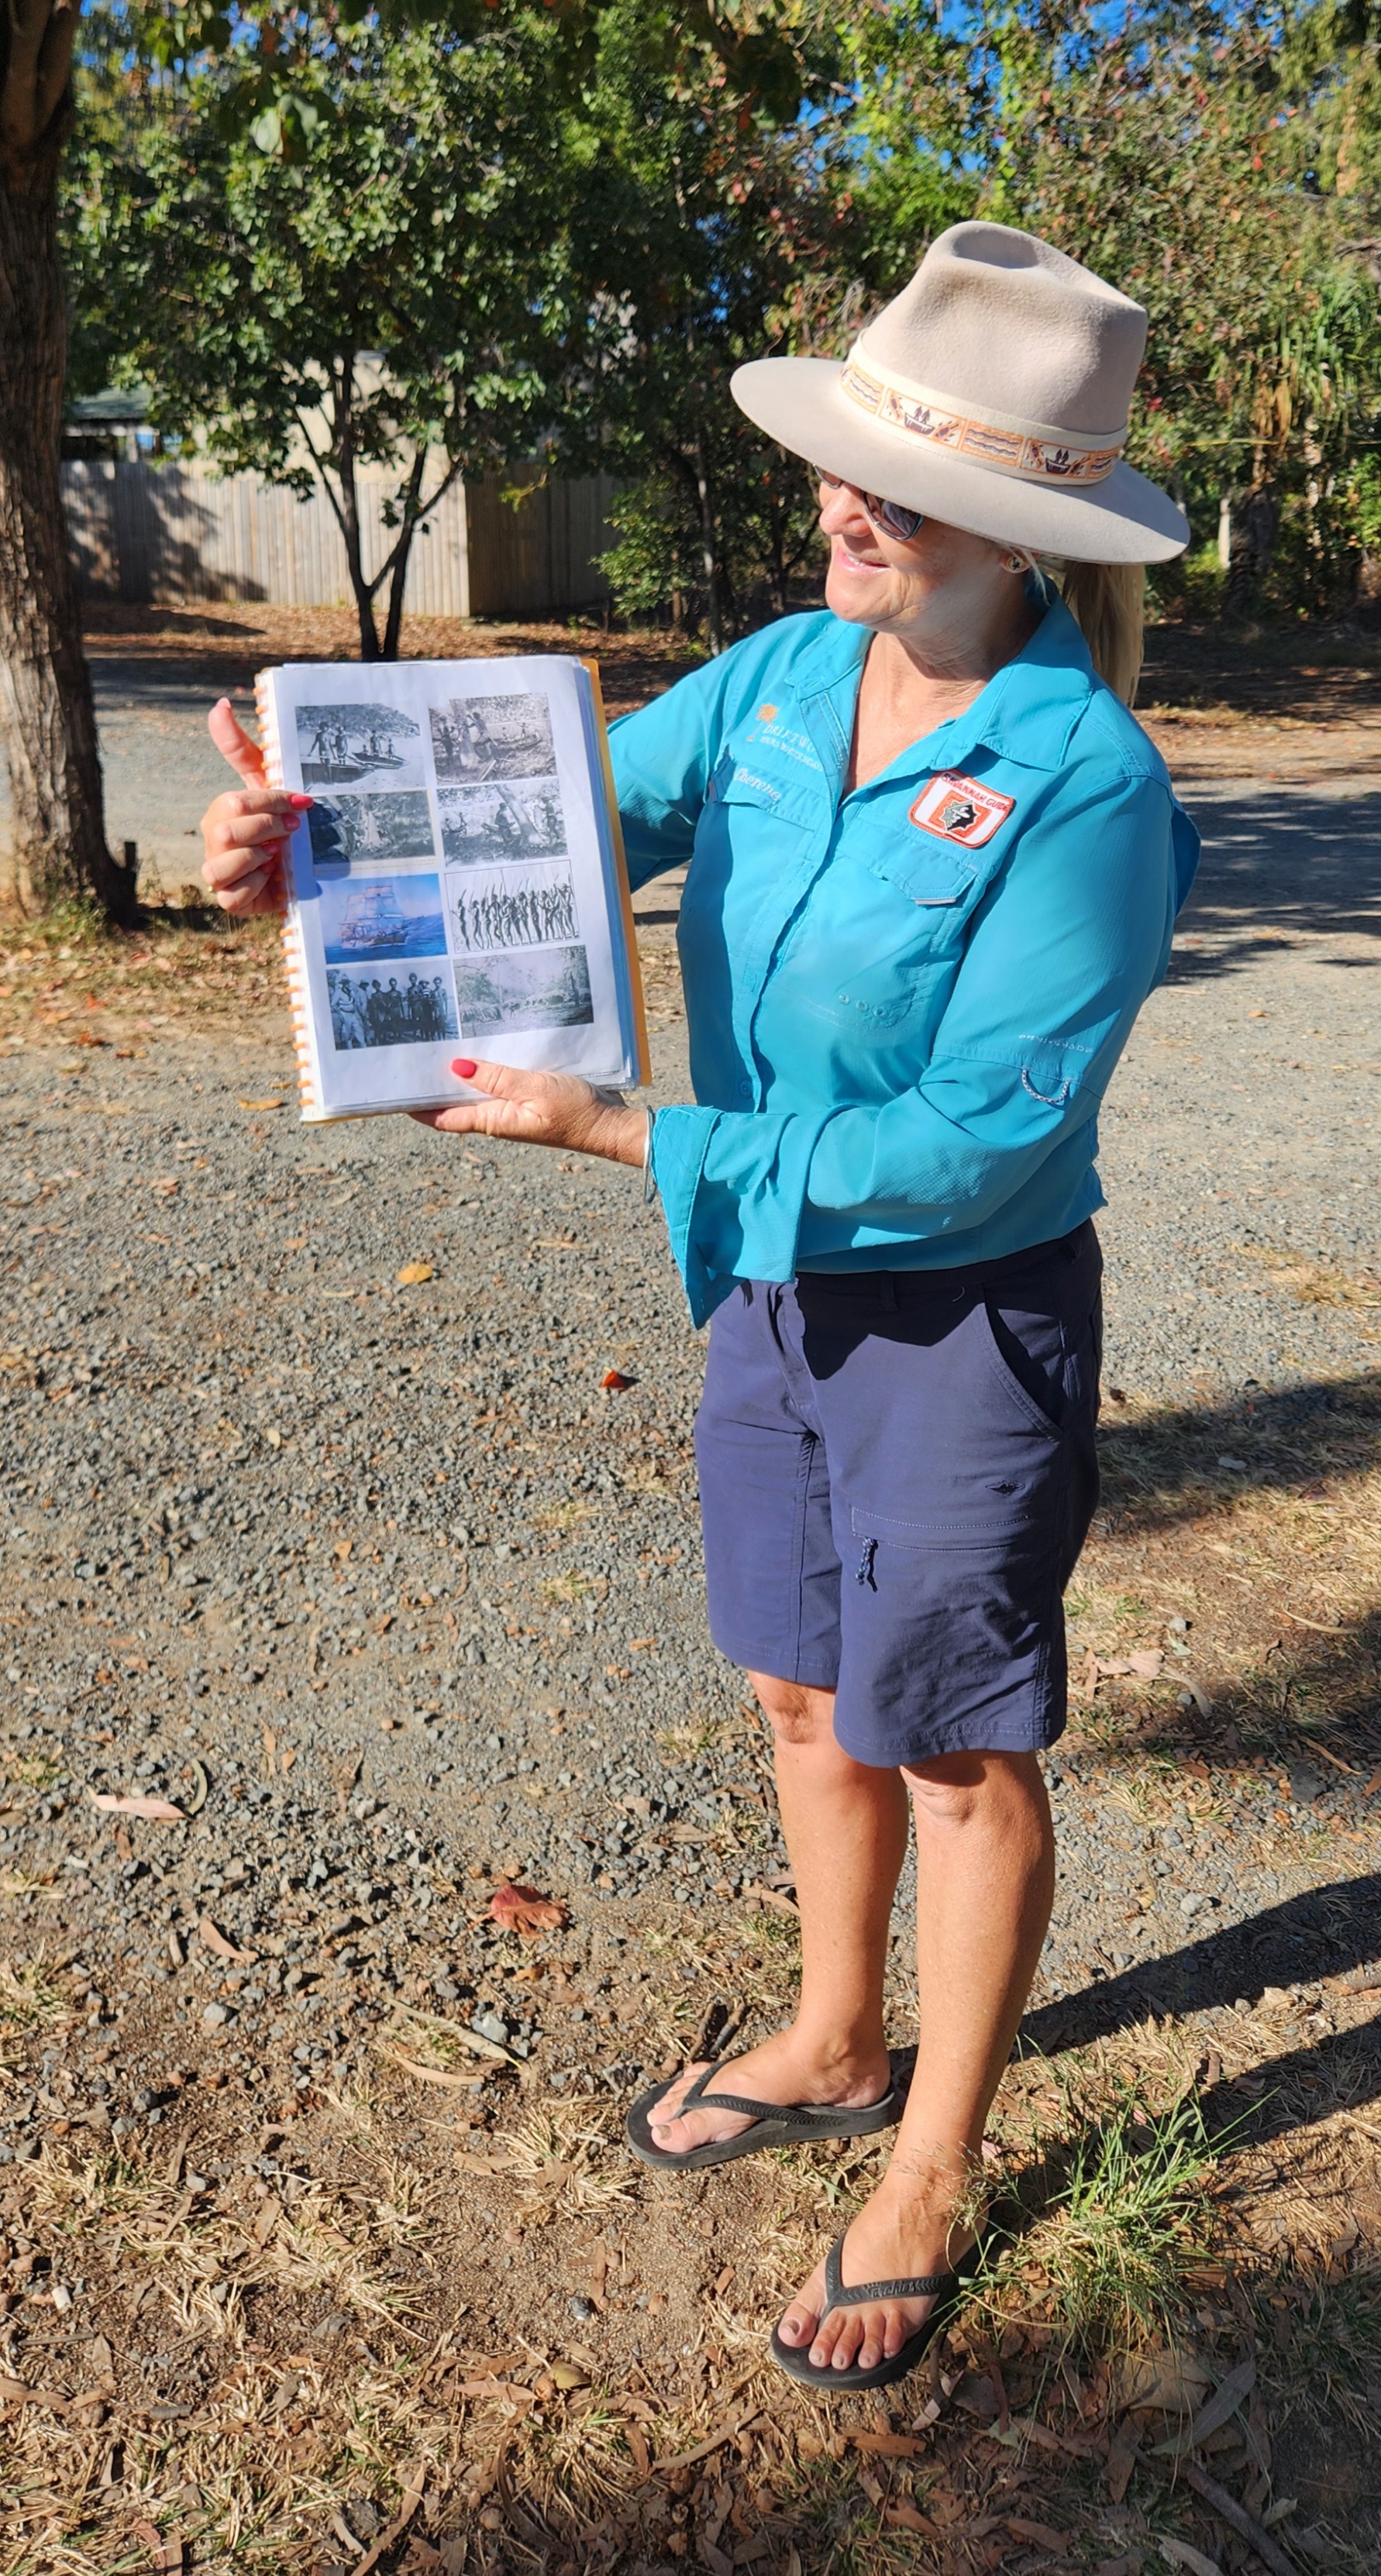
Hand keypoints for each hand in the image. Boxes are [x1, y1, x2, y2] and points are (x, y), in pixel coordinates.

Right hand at [200, 698, 311, 916]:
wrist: (300, 872)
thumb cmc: (281, 824)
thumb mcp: (267, 785)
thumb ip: (241, 748)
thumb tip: (219, 703)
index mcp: (220, 811)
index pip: (237, 802)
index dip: (273, 803)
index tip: (303, 804)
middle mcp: (213, 840)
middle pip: (228, 831)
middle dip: (268, 829)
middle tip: (293, 831)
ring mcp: (217, 872)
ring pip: (224, 864)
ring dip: (259, 858)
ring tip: (279, 856)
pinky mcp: (229, 901)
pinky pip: (234, 894)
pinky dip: (258, 886)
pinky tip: (272, 879)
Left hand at [412, 1058, 647, 1167]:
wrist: (611, 1124)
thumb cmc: (576, 1112)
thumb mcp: (535, 1089)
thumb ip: (497, 1078)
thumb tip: (456, 1066)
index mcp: (493, 1120)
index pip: (443, 1117)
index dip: (414, 1106)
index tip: (390, 1090)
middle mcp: (497, 1116)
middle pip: (454, 1102)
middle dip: (432, 1083)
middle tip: (410, 1053)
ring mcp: (512, 1108)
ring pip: (475, 1090)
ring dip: (458, 1072)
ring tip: (437, 1043)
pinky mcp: (528, 1097)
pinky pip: (499, 1082)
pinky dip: (486, 1067)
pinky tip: (482, 1046)